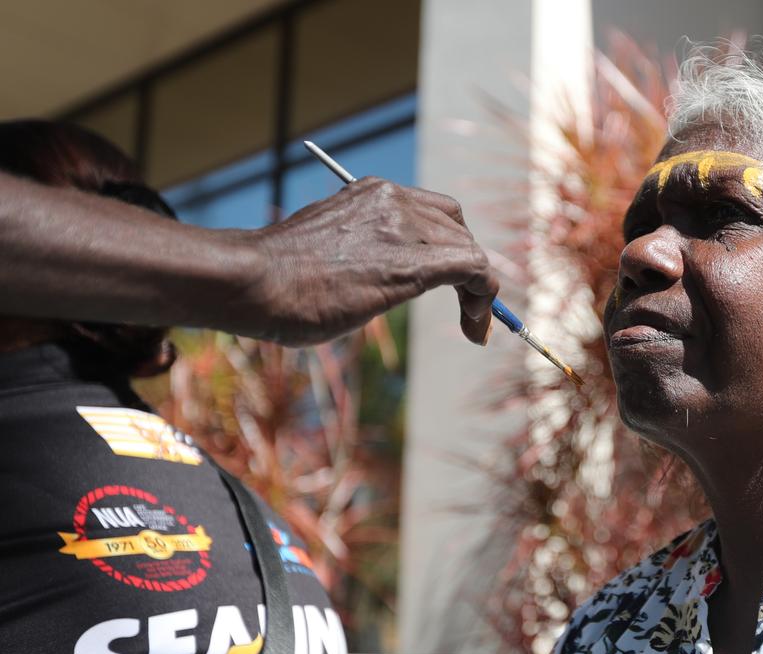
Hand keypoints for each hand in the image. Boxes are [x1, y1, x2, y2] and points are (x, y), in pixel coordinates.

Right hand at [241, 177, 497, 345]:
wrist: (252, 280)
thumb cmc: (274, 279)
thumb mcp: (328, 252)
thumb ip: (361, 254)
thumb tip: (378, 279)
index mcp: (370, 193)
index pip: (433, 212)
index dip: (452, 246)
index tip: (452, 285)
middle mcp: (392, 200)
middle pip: (457, 229)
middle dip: (467, 269)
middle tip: (468, 310)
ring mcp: (403, 227)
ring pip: (469, 249)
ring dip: (478, 291)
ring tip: (472, 326)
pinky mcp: (413, 261)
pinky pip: (474, 269)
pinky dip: (485, 298)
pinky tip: (475, 326)